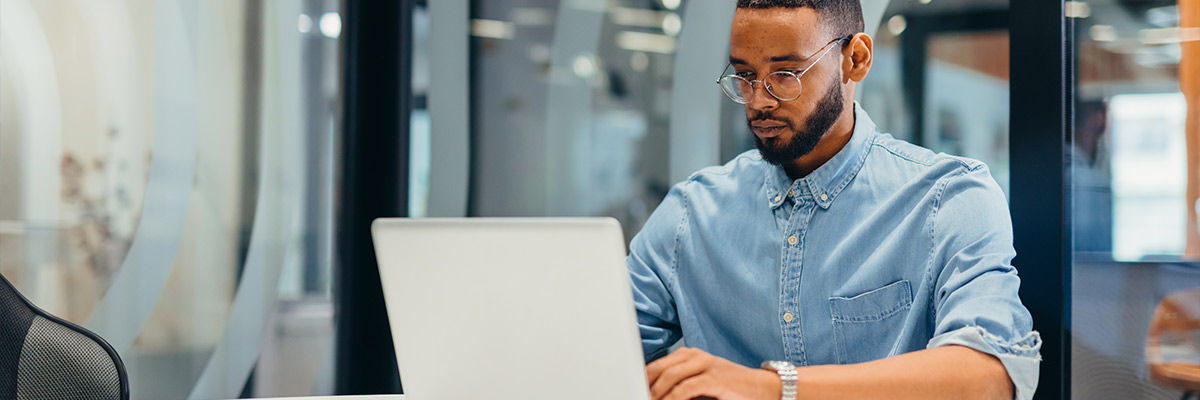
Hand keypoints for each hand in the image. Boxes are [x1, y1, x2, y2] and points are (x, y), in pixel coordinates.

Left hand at [645, 347, 781, 399]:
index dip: (643, 379)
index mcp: (689, 354)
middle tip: (638, 396)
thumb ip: (678, 384)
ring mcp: (706, 366)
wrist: (763, 388)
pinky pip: (686, 389)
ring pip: (670, 376)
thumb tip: (654, 393)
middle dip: (647, 386)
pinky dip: (672, 398)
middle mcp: (696, 356)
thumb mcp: (700, 380)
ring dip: (657, 393)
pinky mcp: (715, 379)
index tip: (633, 389)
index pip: (657, 364)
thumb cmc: (730, 387)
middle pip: (660, 368)